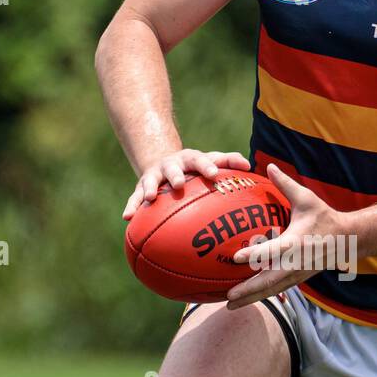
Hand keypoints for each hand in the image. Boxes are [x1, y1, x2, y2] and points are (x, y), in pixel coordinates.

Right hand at [123, 148, 251, 219]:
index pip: (200, 159)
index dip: (207, 166)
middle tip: (179, 184)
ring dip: (149, 188)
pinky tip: (127, 218)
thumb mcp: (210, 161)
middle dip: (175, 175)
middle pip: (172, 168)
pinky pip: (135, 198)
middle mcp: (170, 165)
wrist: (165, 163)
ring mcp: (154, 175)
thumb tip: (249, 165)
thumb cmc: (195, 167)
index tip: (214, 174)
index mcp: (189, 159)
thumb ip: (228, 161)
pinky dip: (131, 206)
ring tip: (149, 198)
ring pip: (150, 181)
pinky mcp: (141, 187)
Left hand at [226, 163, 344, 308]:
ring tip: (229, 305)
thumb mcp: (306, 199)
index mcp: (296, 243)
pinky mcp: (298, 279)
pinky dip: (261, 295)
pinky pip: (277, 289)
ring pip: (271, 290)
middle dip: (248, 290)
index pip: (272, 251)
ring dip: (251, 298)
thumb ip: (285, 184)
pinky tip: (245, 300)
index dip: (254, 255)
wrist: (348, 239)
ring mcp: (297, 274)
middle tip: (227, 297)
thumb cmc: (325, 217)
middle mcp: (296, 262)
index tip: (235, 258)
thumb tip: (268, 165)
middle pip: (269, 281)